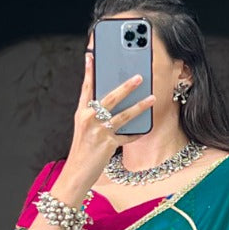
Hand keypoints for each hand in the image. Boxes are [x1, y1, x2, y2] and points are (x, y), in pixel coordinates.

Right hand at [60, 47, 155, 191]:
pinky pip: (127, 136)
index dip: (90, 71)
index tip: (92, 55)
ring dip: (139, 106)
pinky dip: (137, 132)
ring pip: (123, 115)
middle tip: (139, 76)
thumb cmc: (82, 151)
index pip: (86, 87)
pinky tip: (147, 126)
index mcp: (81, 113)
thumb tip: (108, 102)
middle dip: (126, 86)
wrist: (76, 174)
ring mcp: (99, 132)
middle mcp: (89, 119)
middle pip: (110, 97)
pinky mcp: (108, 145)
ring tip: (152, 98)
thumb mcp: (83, 129)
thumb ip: (93, 113)